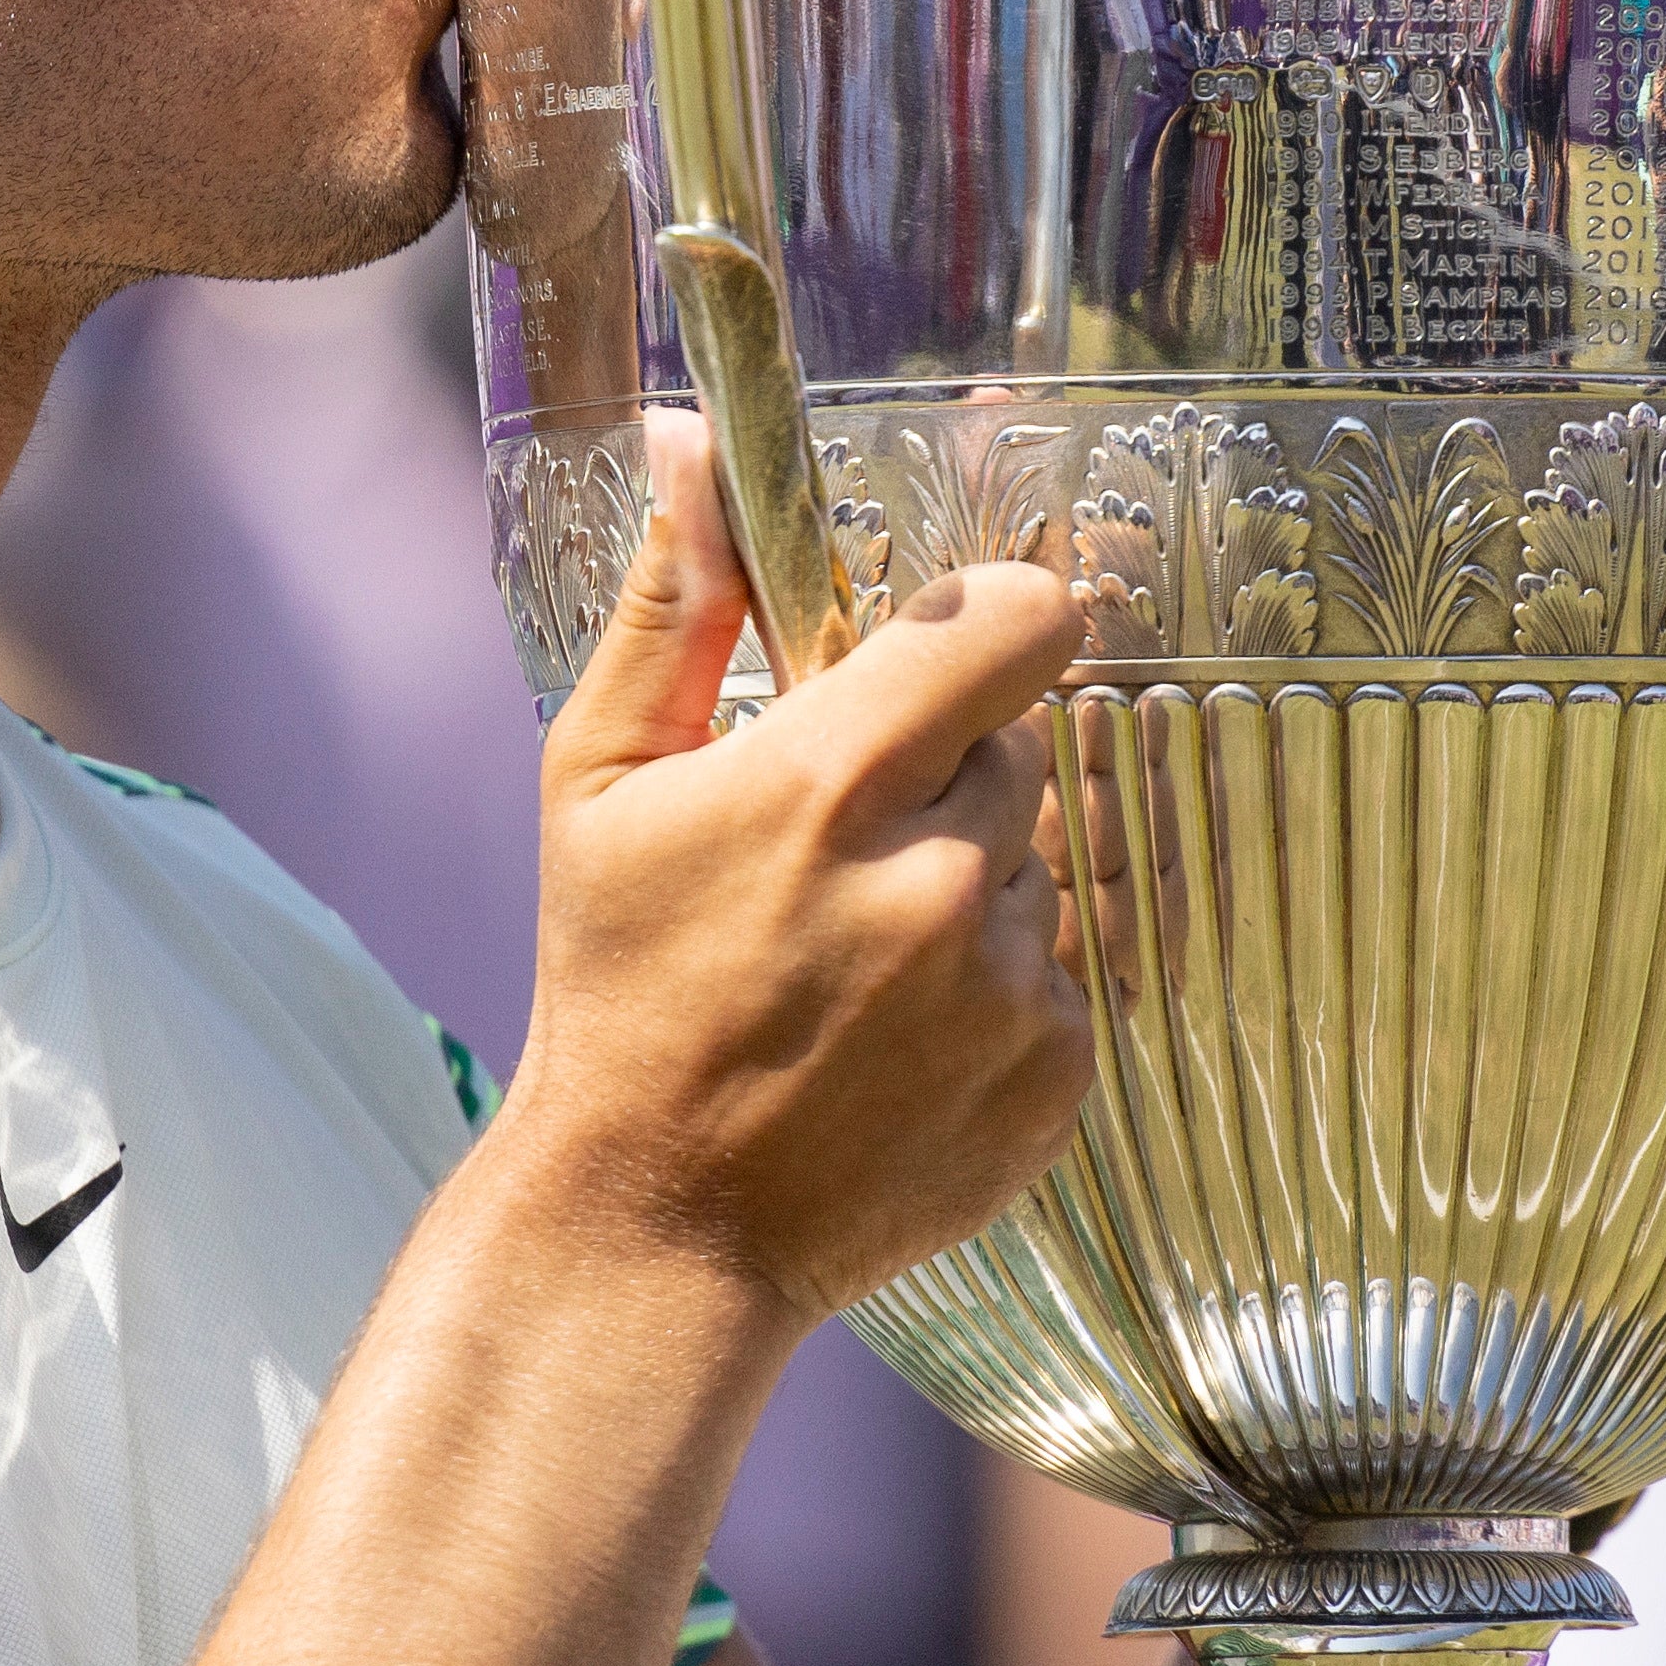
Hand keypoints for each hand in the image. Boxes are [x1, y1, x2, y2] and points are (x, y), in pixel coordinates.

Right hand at [497, 410, 1091, 1324]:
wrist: (654, 1223)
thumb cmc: (613, 987)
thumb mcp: (600, 780)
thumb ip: (679, 603)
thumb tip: (695, 442)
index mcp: (833, 779)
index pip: (1016, 621)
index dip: (995, 623)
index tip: (956, 655)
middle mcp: (942, 874)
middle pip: (1018, 745)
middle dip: (946, 773)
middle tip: (843, 846)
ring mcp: (1010, 986)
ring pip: (1041, 865)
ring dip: (972, 885)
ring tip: (859, 958)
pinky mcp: (1057, 1079)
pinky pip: (1065, 977)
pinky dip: (1000, 993)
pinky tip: (898, 1037)